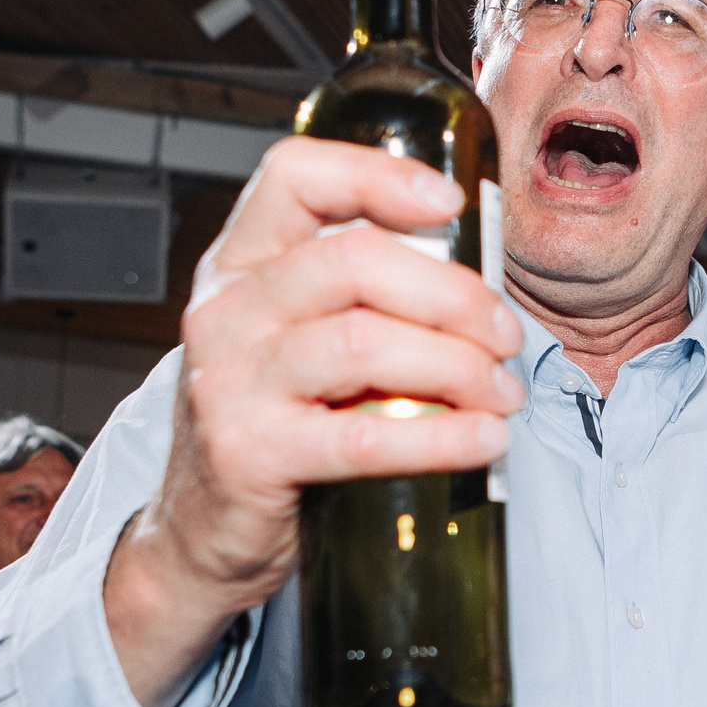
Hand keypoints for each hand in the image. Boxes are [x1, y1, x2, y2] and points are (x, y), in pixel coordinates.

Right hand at [107, 140, 525, 704]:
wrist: (201, 533)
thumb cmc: (273, 424)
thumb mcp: (296, 340)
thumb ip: (361, 300)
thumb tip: (480, 289)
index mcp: (240, 265)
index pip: (293, 176)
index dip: (377, 174)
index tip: (451, 202)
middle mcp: (226, 311)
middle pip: (355, 260)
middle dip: (453, 295)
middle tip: (504, 335)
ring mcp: (230, 381)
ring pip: (365, 342)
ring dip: (458, 366)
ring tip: (502, 394)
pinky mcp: (250, 453)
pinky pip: (365, 436)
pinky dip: (442, 436)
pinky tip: (484, 439)